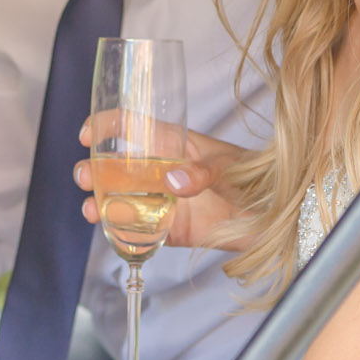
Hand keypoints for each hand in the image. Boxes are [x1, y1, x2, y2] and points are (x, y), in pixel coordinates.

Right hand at [74, 122, 248, 250]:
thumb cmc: (253, 176)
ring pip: (120, 200)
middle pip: (115, 166)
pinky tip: (113, 234)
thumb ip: (202, 172)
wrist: (274, 216)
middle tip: (85, 177)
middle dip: (93, 170)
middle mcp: (160, 171)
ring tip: (91, 210)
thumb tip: (173, 181)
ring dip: (100, 203)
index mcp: (171, 143)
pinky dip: (122, 235)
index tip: (87, 136)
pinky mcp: (169, 230)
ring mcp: (162, 201)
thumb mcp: (228, 165)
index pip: (131, 125)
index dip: (105, 126)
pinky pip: (139, 233)